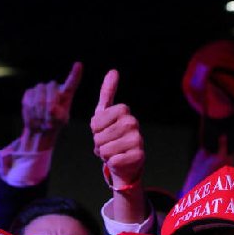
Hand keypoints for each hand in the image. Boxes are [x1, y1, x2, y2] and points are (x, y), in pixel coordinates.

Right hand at [22, 62, 82, 134]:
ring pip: (39, 96)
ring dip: (40, 111)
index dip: (75, 74)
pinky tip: (34, 118)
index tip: (78, 65)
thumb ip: (59, 115)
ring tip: (41, 121)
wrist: (39, 127)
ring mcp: (40, 89)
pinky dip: (31, 112)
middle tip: (48, 120)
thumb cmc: (54, 123)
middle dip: (49, 103)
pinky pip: (29, 100)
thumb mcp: (60, 122)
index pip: (71, 82)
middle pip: (51, 87)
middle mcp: (53, 87)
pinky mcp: (29, 93)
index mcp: (66, 93)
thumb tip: (51, 108)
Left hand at [91, 70, 144, 188]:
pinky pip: (114, 161)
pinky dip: (112, 163)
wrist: (122, 159)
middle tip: (107, 143)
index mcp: (123, 111)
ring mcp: (138, 140)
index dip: (94, 129)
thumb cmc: (110, 135)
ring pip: (106, 149)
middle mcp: (133, 123)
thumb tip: (113, 71)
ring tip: (112, 151)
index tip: (101, 129)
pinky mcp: (139, 156)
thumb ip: (107, 93)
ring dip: (104, 153)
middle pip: (99, 136)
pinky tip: (119, 160)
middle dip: (98, 143)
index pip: (95, 121)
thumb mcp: (104, 114)